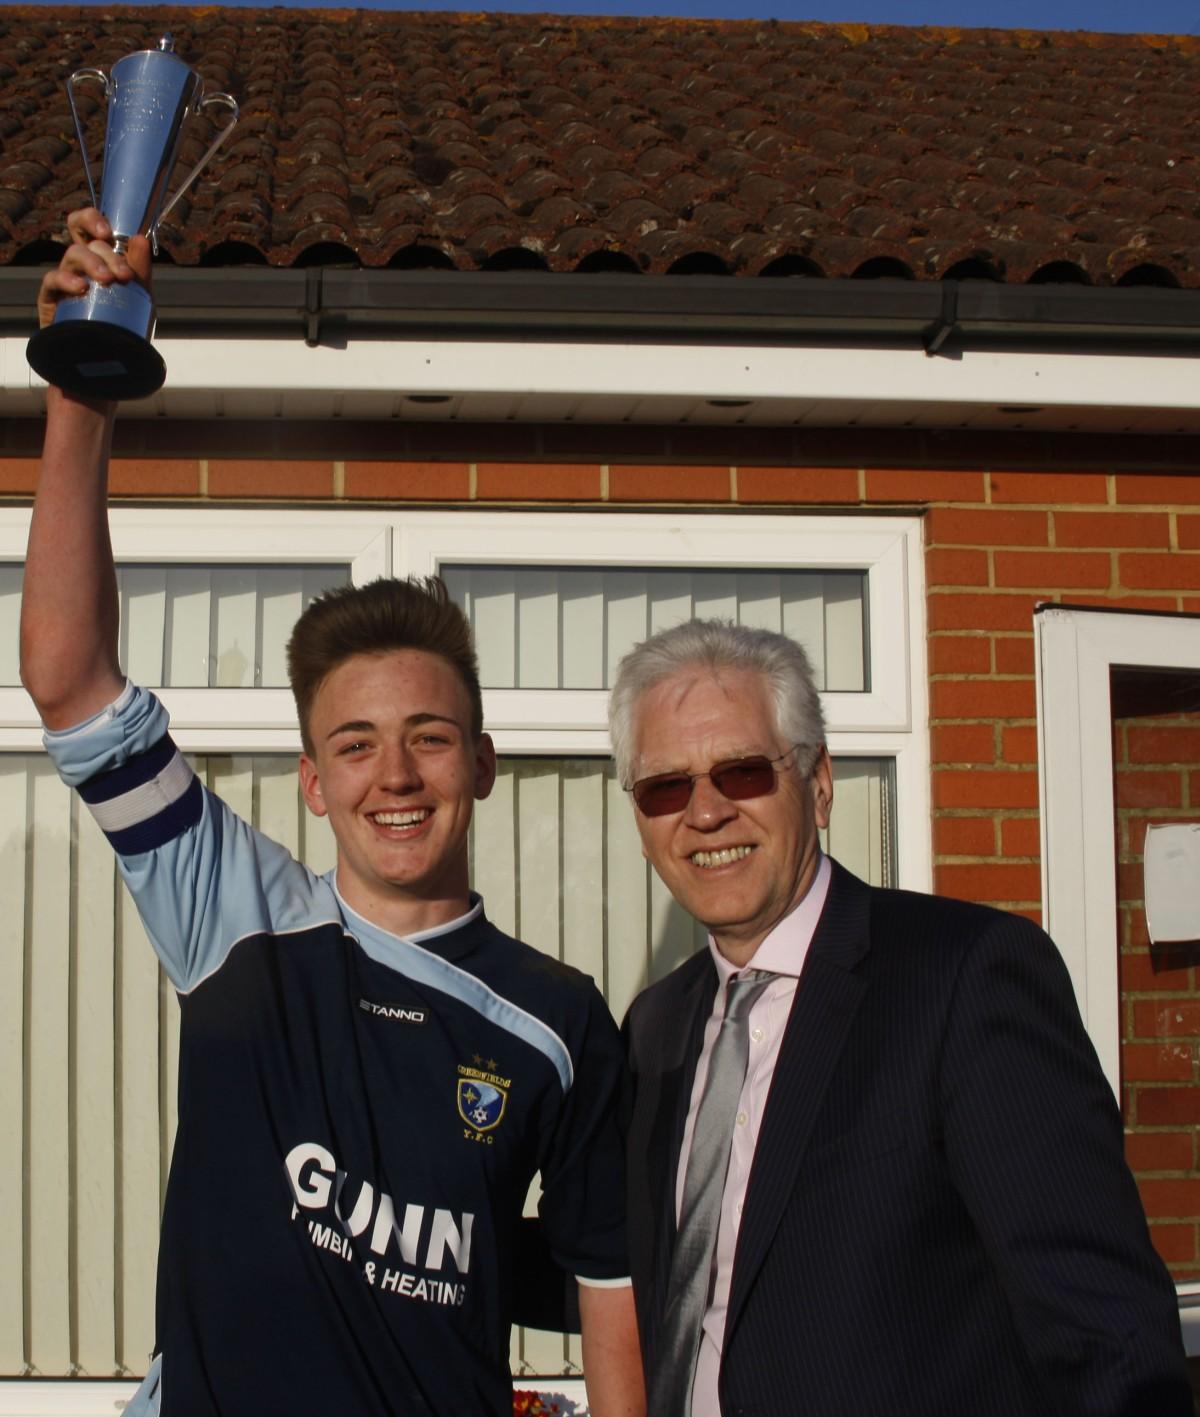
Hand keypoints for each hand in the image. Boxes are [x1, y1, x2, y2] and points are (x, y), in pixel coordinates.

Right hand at [37, 208, 152, 328]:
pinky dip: (66, 280)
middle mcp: (78, 265)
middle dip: (108, 255)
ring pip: (72, 256)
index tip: (108, 232)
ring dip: (92, 263)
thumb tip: (140, 239)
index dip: (92, 219)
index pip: (86, 226)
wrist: (106, 359)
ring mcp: (63, 279)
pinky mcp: (50, 298)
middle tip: (125, 275)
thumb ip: (140, 269)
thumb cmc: (120, 323)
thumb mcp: (137, 296)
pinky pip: (52, 280)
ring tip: (107, 280)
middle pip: (85, 243)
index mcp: (97, 258)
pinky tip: (80, 287)